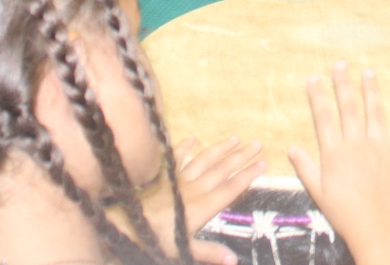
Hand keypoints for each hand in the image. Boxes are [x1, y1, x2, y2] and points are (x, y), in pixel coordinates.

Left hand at [144, 136, 262, 263]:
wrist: (127, 223)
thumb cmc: (155, 239)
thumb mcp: (183, 250)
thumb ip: (209, 252)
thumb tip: (234, 260)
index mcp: (201, 207)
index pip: (230, 189)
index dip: (247, 176)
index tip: (263, 163)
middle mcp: (193, 189)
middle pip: (222, 169)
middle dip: (241, 157)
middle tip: (257, 144)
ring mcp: (178, 179)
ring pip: (204, 160)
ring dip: (221, 148)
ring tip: (235, 138)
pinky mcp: (163, 176)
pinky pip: (176, 157)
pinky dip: (185, 146)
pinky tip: (192, 137)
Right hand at [289, 64, 389, 264]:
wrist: (378, 230)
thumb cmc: (345, 214)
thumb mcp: (319, 193)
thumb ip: (306, 168)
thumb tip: (292, 148)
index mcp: (335, 153)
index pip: (324, 117)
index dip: (318, 95)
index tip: (314, 78)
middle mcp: (357, 145)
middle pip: (348, 107)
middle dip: (343, 84)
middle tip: (340, 64)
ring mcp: (380, 148)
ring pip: (375, 112)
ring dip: (371, 91)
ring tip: (368, 72)